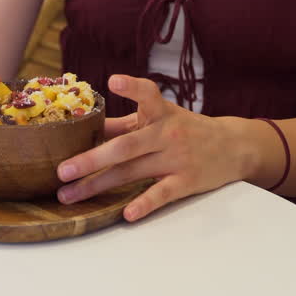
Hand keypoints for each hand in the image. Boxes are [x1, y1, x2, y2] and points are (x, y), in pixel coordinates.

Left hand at [56, 74, 244, 221]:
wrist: (233, 146)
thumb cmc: (186, 129)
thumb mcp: (161, 118)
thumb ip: (125, 123)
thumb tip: (86, 126)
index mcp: (160, 112)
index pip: (147, 95)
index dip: (132, 88)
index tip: (113, 80)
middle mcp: (167, 133)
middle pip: (125, 146)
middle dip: (91, 159)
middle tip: (62, 170)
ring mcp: (177, 158)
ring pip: (132, 172)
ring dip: (98, 185)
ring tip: (69, 196)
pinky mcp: (187, 181)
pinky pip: (162, 193)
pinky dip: (144, 203)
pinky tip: (126, 214)